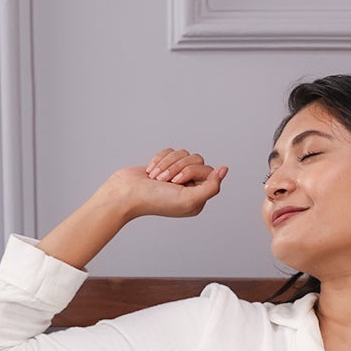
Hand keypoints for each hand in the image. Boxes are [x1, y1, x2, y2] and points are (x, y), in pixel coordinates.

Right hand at [100, 148, 228, 220]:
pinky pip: (171, 151)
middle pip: (197, 160)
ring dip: (167, 163)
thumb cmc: (155, 200)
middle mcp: (189, 187)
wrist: (126, 193)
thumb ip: (211, 187)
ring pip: (184, 153)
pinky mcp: (165, 165)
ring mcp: (176, 176)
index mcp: (198, 198)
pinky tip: (150, 172)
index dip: (192, 172)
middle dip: (178, 167)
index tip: (177, 182)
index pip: (208, 172)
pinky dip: (159, 159)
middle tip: (165, 181)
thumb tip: (224, 170)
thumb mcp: (189, 199)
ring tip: (156, 177)